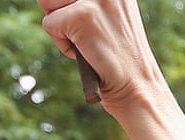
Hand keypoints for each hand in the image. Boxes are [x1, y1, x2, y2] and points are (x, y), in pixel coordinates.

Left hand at [38, 0, 163, 110]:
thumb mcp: (111, 16)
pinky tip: (86, 53)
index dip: (70, 6)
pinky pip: (49, 24)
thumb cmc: (122, 58)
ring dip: (61, 27)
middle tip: (87, 35)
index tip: (89, 23)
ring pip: (47, 1)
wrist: (137, 87)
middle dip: (62, 14)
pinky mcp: (81, 16)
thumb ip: (89, 2)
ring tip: (87, 42)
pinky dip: (63, 45)